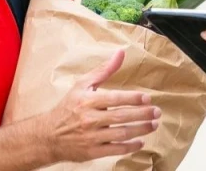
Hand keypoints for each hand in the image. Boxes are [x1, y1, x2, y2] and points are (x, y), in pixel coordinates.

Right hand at [39, 49, 160, 163]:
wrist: (48, 135)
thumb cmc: (68, 107)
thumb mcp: (82, 85)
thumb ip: (104, 70)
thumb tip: (120, 53)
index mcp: (87, 101)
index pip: (114, 98)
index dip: (133, 98)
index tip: (147, 98)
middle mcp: (89, 118)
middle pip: (121, 116)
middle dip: (142, 114)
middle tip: (157, 112)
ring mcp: (91, 136)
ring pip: (120, 134)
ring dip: (140, 130)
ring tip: (153, 125)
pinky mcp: (91, 151)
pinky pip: (114, 150)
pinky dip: (129, 147)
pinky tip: (140, 142)